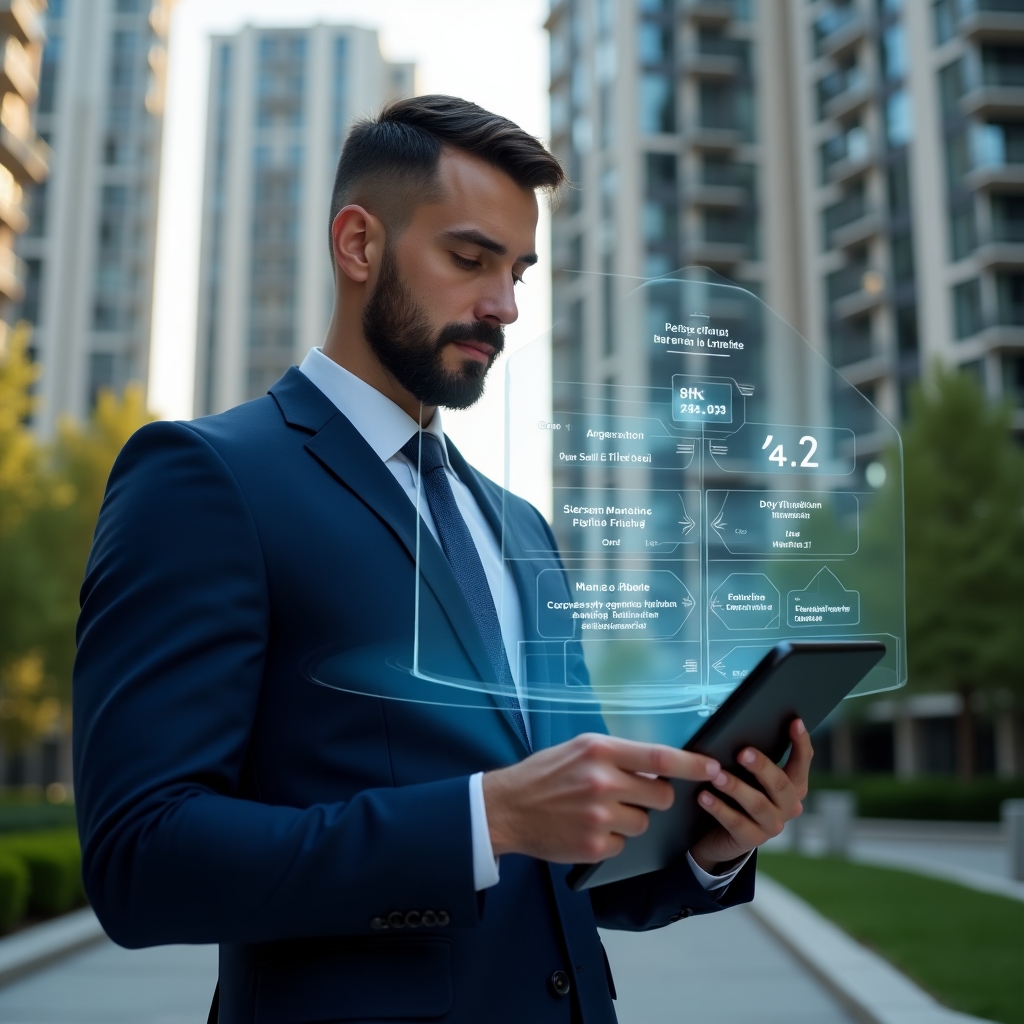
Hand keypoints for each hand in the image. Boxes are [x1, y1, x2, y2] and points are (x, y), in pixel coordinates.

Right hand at [483, 733, 720, 862]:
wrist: (505, 808)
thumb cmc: (544, 775)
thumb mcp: (579, 749)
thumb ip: (617, 756)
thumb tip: (659, 766)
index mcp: (600, 750)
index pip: (660, 758)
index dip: (692, 765)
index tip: (713, 767)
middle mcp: (602, 781)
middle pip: (660, 795)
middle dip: (654, 797)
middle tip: (631, 794)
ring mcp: (598, 817)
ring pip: (644, 822)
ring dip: (631, 819)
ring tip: (599, 811)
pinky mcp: (593, 846)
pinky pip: (624, 844)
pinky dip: (612, 839)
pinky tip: (587, 828)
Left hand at [689, 718, 811, 873]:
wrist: (721, 834)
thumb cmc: (738, 794)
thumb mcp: (749, 775)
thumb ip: (752, 759)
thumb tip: (739, 728)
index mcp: (793, 786)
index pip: (803, 762)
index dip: (801, 743)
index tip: (795, 722)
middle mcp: (789, 806)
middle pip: (780, 784)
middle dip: (761, 767)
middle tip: (742, 752)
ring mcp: (772, 826)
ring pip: (757, 804)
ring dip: (736, 788)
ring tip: (716, 775)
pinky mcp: (751, 840)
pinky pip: (735, 823)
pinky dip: (719, 808)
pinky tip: (703, 797)